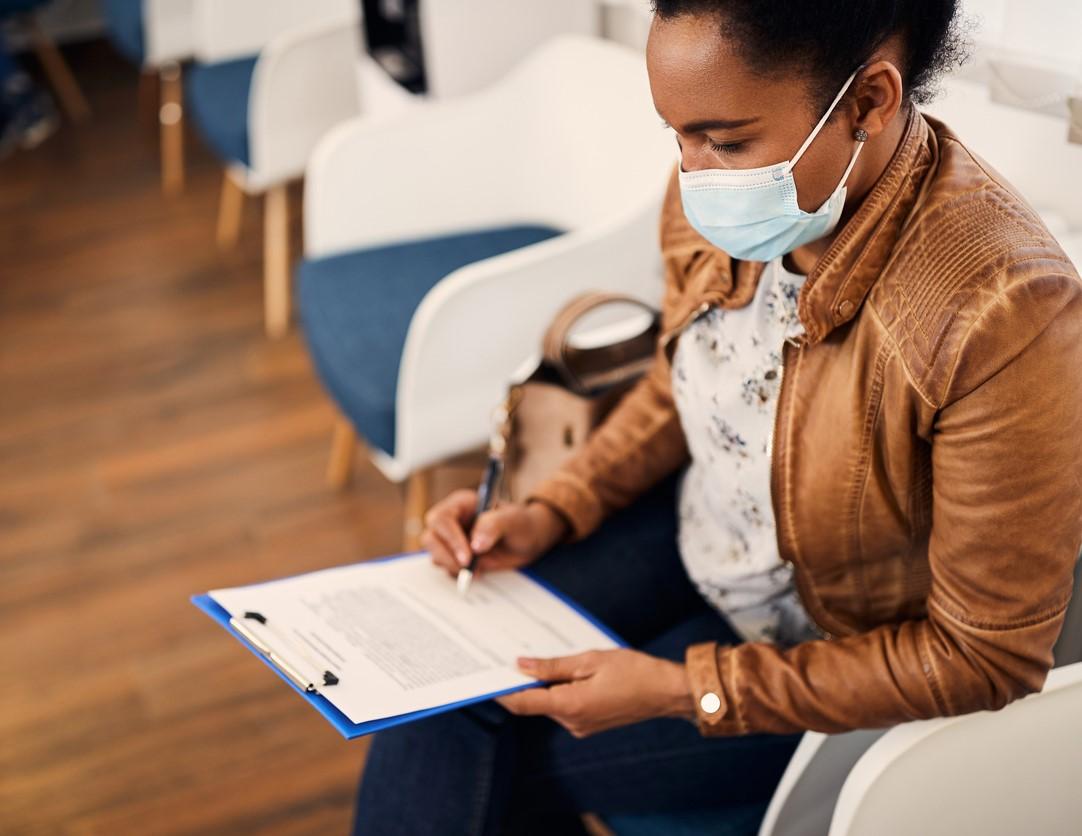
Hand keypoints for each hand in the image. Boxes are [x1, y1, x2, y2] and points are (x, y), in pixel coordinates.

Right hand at [422, 491, 568, 578]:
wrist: (528, 540)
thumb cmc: (521, 523)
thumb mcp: (512, 520)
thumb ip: (494, 526)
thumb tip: (475, 545)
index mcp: (462, 504)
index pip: (442, 518)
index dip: (451, 538)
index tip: (468, 556)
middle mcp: (452, 520)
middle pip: (431, 537)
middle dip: (446, 556)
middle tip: (468, 568)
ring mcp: (451, 540)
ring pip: (434, 554)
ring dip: (451, 566)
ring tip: (477, 570)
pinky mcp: (455, 556)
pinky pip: (446, 567)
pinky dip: (457, 574)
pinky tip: (477, 573)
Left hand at [497, 649, 695, 736]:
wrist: (667, 692)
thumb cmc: (634, 671)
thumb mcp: (590, 660)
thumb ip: (553, 665)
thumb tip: (522, 666)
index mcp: (570, 705)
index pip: (523, 702)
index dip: (502, 691)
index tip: (485, 677)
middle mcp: (572, 722)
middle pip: (535, 702)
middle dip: (523, 682)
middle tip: (511, 655)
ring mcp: (580, 726)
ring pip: (549, 703)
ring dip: (543, 685)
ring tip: (541, 658)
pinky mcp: (588, 724)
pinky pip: (564, 707)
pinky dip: (558, 691)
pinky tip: (564, 672)